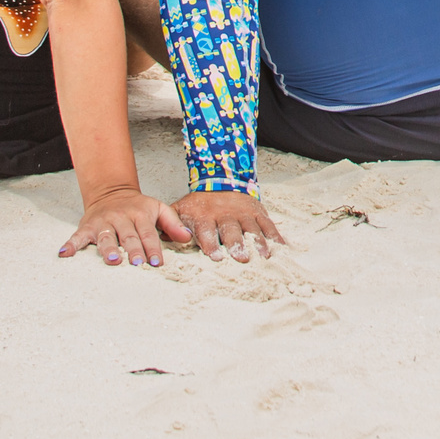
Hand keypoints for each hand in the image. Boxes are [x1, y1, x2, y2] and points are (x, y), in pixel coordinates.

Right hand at [59, 186, 192, 265]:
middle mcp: (121, 218)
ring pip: (106, 237)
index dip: (152, 248)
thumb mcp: (158, 208)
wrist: (112, 192)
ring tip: (111, 260)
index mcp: (140, 214)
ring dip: (108, 249)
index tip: (157, 262)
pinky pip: (77, 236)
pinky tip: (65, 254)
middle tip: (136, 263)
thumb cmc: (138, 206)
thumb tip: (187, 238)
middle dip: (133, 249)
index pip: (148, 233)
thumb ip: (173, 223)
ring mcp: (103, 222)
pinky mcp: (87, 226)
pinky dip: (71, 244)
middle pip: (128, 236)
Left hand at [174, 189, 288, 262]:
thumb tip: (158, 240)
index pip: (207, 231)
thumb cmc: (198, 205)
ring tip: (264, 256)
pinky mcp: (258, 211)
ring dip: (259, 243)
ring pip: (252, 228)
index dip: (211, 244)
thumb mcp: (181, 209)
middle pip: (232, 231)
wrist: (221, 179)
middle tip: (242, 258)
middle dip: (237, 244)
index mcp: (205, 215)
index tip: (215, 257)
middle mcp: (225, 214)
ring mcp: (243, 213)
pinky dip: (275, 236)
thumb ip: (170, 224)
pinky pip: (268, 224)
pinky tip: (281, 248)